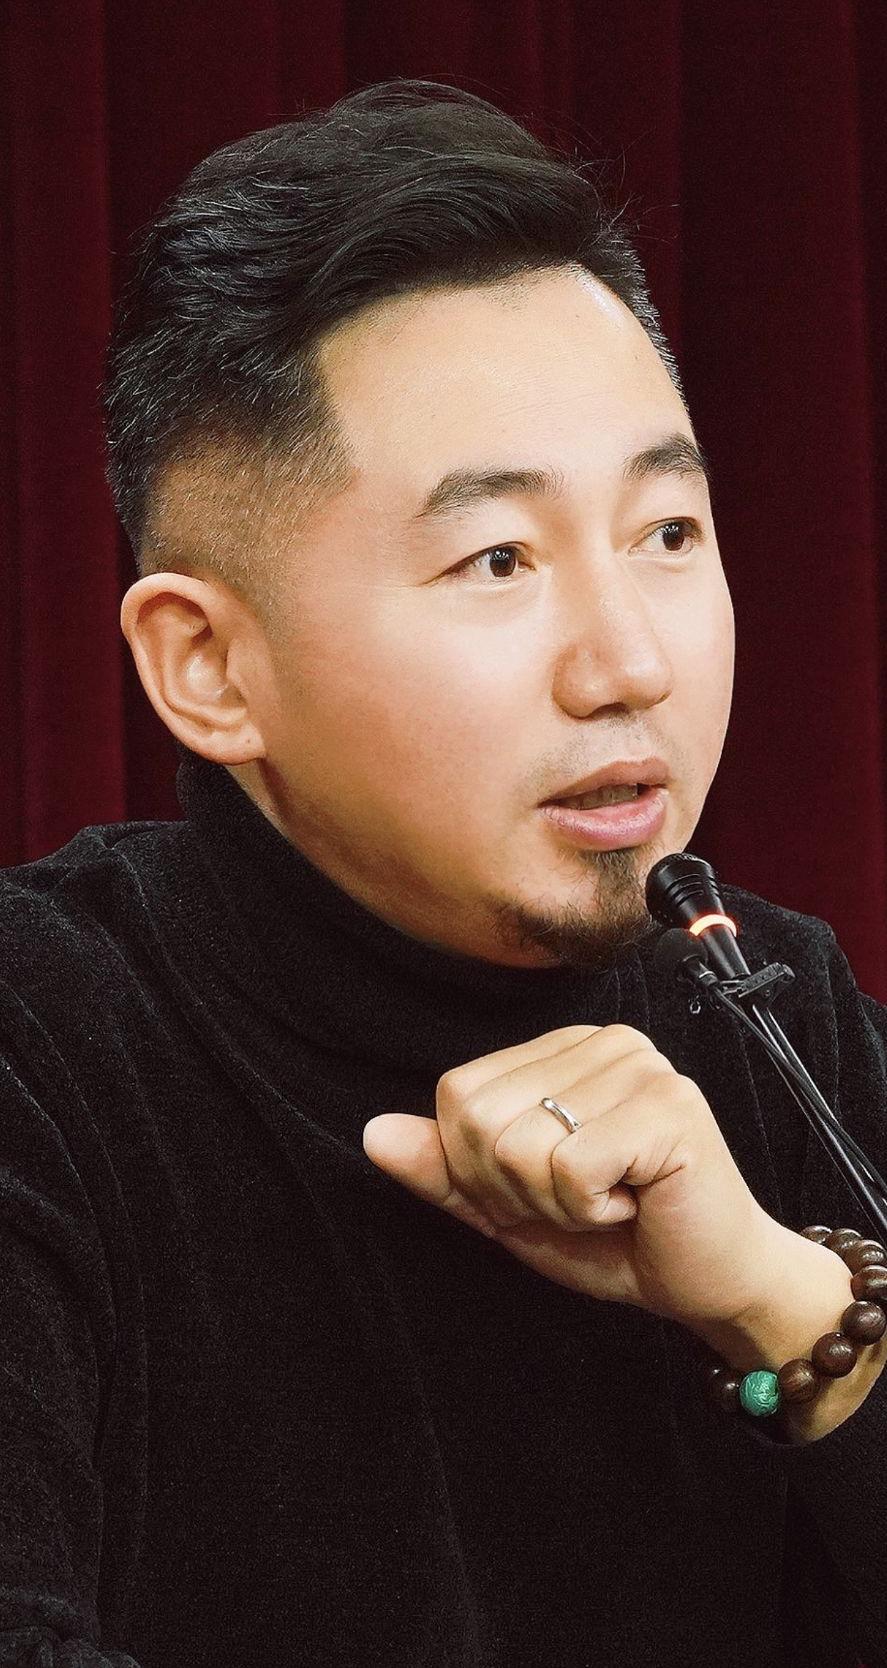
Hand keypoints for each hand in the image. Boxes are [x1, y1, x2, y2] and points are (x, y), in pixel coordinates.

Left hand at [363, 1022, 787, 1332]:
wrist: (707, 1282)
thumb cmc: (614, 1239)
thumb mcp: (509, 1208)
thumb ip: (444, 1170)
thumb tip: (373, 1134)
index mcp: (560, 1051)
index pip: (457, 1094)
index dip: (477, 1169)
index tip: (543, 1190)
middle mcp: (601, 1043)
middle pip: (480, 1118)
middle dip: (514, 1189)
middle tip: (581, 1200)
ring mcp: (640, 1066)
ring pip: (521, 1145)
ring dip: (557, 1202)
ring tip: (612, 1199)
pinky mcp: (669, 1106)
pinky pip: (571, 1166)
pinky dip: (592, 1208)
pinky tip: (636, 1201)